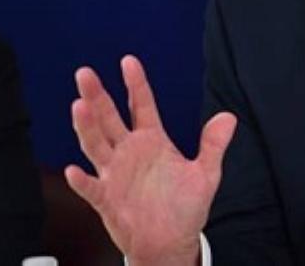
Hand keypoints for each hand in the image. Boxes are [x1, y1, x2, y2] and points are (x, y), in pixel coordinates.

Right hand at [65, 55, 236, 265]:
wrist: (170, 243)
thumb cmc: (184, 208)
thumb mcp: (206, 174)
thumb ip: (213, 145)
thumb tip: (228, 117)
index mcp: (153, 142)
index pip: (141, 106)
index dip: (136, 84)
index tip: (128, 61)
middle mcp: (130, 153)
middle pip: (110, 119)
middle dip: (98, 97)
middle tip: (85, 74)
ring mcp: (115, 175)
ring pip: (96, 145)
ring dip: (87, 127)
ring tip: (79, 107)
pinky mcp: (107, 200)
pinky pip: (92, 188)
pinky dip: (83, 180)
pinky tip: (75, 170)